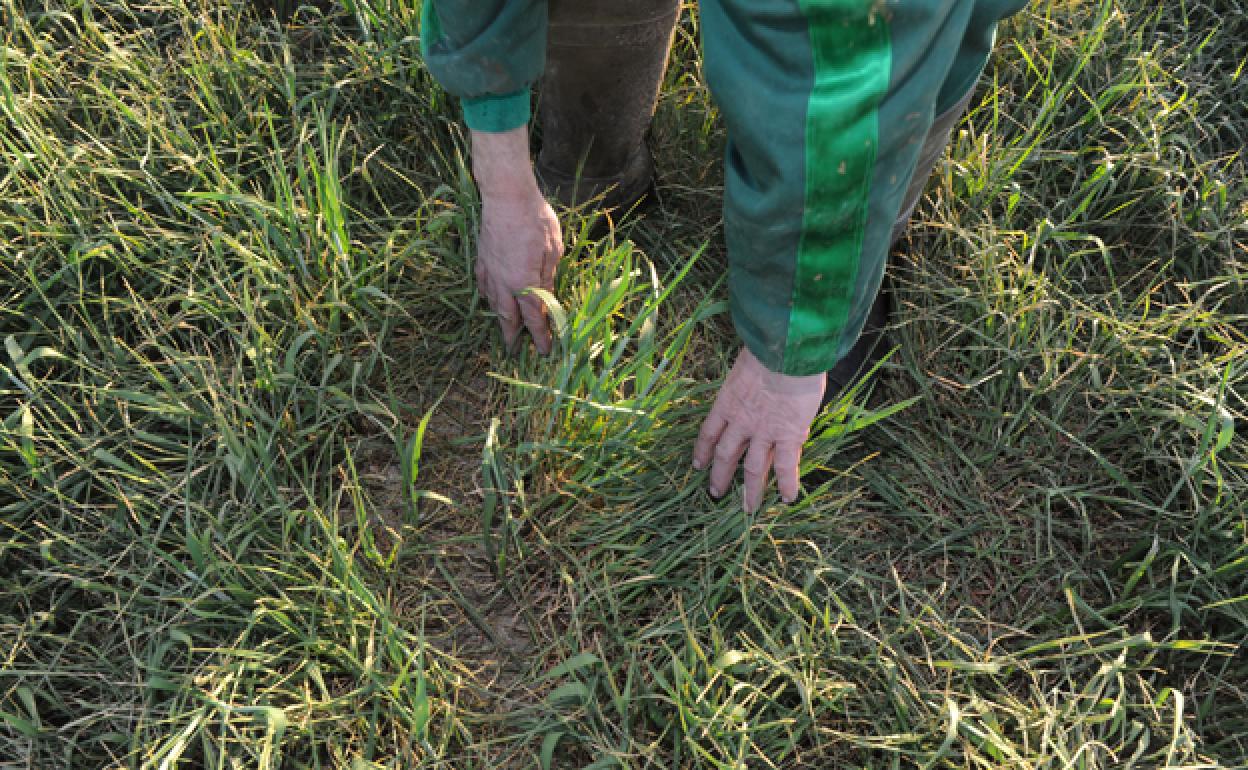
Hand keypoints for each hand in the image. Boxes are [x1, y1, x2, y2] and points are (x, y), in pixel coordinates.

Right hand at [471, 127, 563, 353]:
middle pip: (507, 317)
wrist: (505, 194)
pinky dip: (487, 298)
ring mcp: (489, 271)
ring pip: (493, 304)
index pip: (533, 318)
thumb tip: (548, 299)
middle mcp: (503, 283)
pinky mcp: (481, 259)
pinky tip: (489, 299)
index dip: (540, 336)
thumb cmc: (535, 219)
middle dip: (512, 336)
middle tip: (514, 352)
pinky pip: (482, 286)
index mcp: (524, 283)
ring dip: (499, 320)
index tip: (544, 350)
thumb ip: (549, 277)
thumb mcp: (553, 250)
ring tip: (504, 330)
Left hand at [692, 346, 824, 511]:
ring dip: (750, 490)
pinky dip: (786, 484)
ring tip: (748, 508)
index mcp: (726, 403)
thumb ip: (745, 384)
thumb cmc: (766, 351)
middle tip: (715, 493)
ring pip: (753, 468)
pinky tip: (787, 499)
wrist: (785, 353)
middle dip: (720, 476)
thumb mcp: (745, 366)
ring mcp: (764, 432)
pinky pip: (785, 466)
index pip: (709, 433)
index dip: (702, 451)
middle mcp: (740, 423)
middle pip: (726, 455)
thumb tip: (750, 385)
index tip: (697, 465)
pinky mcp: (788, 436)